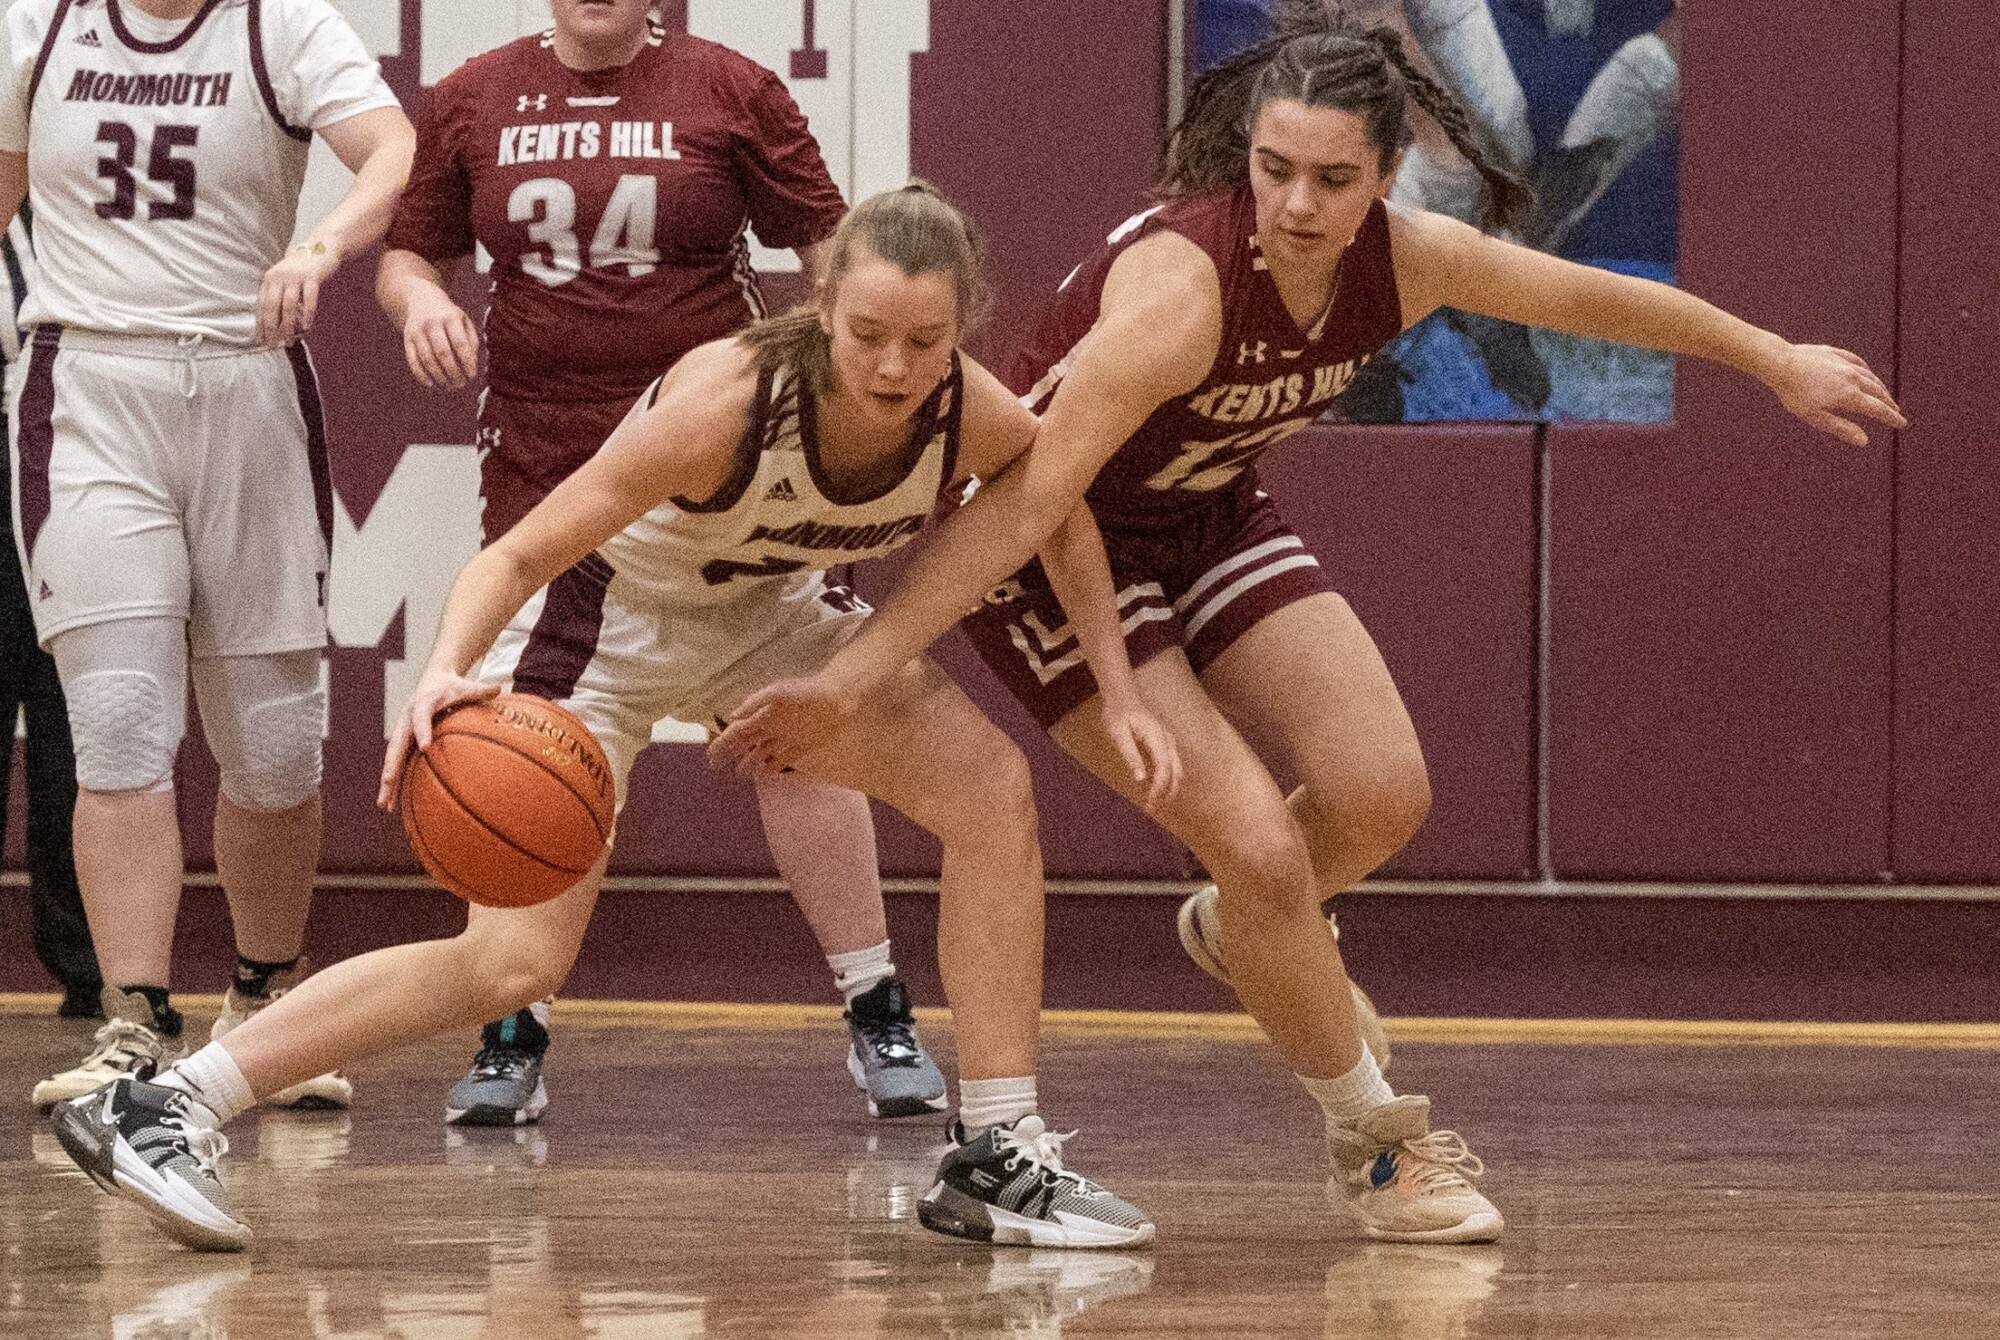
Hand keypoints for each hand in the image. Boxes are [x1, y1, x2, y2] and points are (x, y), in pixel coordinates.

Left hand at [256, 240, 339, 347]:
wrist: (323, 246)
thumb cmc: (305, 267)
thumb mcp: (288, 278)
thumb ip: (281, 295)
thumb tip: (279, 321)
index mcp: (270, 278)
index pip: (261, 304)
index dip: (261, 324)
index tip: (261, 340)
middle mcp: (279, 276)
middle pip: (272, 307)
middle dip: (271, 329)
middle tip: (272, 345)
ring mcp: (295, 276)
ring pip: (288, 306)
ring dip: (287, 326)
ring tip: (288, 341)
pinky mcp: (311, 277)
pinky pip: (308, 299)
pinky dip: (307, 315)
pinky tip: (306, 327)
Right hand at [377, 667, 499, 809]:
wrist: (433, 680)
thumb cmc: (453, 686)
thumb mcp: (466, 686)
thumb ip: (481, 690)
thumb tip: (500, 687)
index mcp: (423, 704)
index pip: (421, 718)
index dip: (423, 731)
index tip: (426, 747)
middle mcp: (407, 719)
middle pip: (396, 744)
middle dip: (391, 764)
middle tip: (387, 782)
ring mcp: (403, 732)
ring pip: (393, 759)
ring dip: (387, 782)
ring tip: (383, 805)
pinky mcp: (404, 742)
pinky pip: (398, 764)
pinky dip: (394, 783)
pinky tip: (391, 804)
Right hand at [400, 285, 481, 389]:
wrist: (422, 300)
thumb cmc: (450, 317)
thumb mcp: (464, 322)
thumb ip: (471, 342)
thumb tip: (472, 365)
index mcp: (450, 317)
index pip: (460, 344)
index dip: (467, 362)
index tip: (472, 376)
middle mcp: (432, 323)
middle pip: (443, 353)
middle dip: (453, 372)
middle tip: (461, 385)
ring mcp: (417, 331)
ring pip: (427, 359)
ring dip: (439, 377)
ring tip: (449, 387)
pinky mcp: (407, 338)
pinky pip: (412, 360)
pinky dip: (421, 375)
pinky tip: (431, 385)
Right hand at [708, 673, 860, 776]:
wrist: (840, 697)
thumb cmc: (808, 691)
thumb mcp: (779, 692)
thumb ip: (755, 701)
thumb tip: (732, 716)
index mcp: (764, 714)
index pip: (738, 731)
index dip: (723, 743)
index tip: (711, 757)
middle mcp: (773, 725)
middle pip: (746, 743)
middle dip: (731, 754)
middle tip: (716, 768)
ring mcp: (789, 736)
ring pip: (764, 752)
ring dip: (751, 762)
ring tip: (742, 775)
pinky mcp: (805, 744)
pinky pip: (786, 758)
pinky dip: (775, 766)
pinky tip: (766, 775)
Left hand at [1100, 695, 1182, 811]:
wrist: (1122, 695)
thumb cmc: (1118, 712)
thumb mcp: (1118, 734)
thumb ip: (1130, 755)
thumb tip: (1141, 778)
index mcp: (1158, 738)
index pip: (1164, 770)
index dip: (1159, 790)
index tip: (1149, 804)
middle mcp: (1168, 740)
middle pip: (1177, 773)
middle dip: (1167, 794)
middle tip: (1152, 811)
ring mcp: (1168, 742)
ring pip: (1177, 770)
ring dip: (1169, 789)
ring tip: (1154, 804)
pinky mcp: (1164, 744)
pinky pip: (1171, 766)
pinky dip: (1166, 780)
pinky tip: (1153, 790)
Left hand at [1770, 344, 1905, 446]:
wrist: (1781, 363)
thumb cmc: (1795, 394)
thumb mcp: (1815, 417)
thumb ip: (1841, 428)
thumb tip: (1864, 442)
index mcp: (1849, 395)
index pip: (1877, 409)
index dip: (1890, 417)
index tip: (1901, 423)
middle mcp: (1852, 378)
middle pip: (1877, 392)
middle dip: (1888, 403)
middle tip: (1895, 411)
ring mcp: (1845, 364)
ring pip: (1869, 376)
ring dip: (1879, 387)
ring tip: (1884, 394)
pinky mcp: (1835, 354)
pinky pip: (1858, 362)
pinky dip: (1866, 371)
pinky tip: (1867, 373)